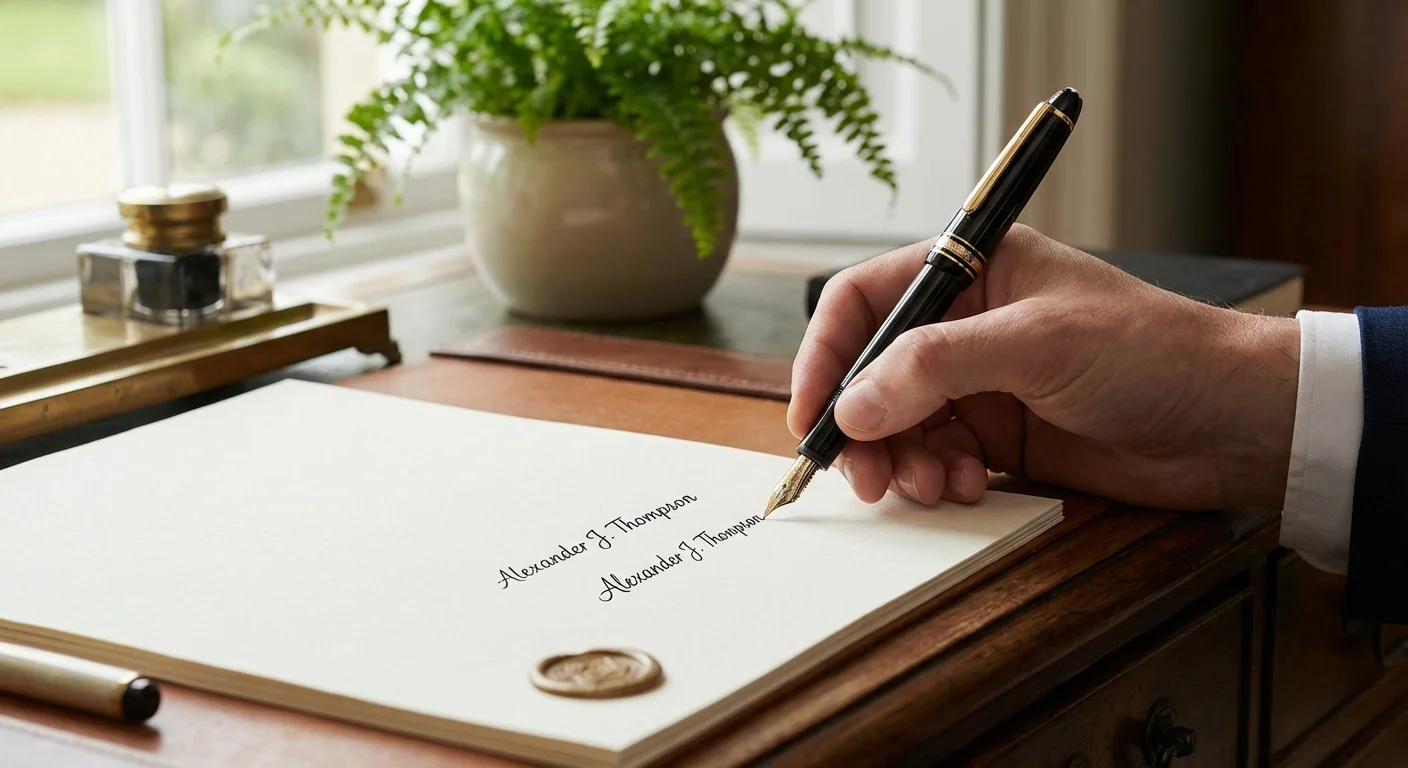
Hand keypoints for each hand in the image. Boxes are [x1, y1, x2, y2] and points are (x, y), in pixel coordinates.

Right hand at [788, 224, 1299, 511]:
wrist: (1231, 422)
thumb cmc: (1152, 352)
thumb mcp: (1037, 343)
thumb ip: (936, 367)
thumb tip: (856, 405)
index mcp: (970, 269)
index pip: (864, 300)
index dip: (826, 355)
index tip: (812, 413)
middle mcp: (966, 322)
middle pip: (871, 371)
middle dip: (861, 424)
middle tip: (864, 474)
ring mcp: (982, 381)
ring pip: (900, 422)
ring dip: (901, 459)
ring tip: (929, 484)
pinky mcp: (1001, 433)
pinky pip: (937, 455)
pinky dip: (937, 476)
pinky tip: (968, 485)